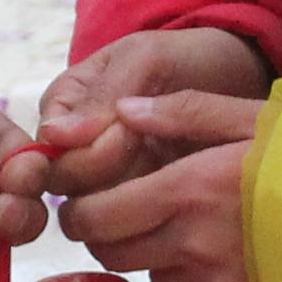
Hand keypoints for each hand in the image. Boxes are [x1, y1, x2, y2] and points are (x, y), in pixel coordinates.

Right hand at [10, 27, 273, 200]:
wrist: (233, 79)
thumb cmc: (184, 59)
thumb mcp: (145, 59)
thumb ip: (104, 94)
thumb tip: (54, 136)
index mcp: (63, 106)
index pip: (48, 148)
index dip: (83, 149)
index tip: (127, 131)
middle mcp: (73, 146)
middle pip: (65, 184)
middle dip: (107, 170)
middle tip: (148, 146)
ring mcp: (102, 178)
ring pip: (92, 209)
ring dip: (130, 194)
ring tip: (170, 166)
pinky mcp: (135, 202)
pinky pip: (127, 222)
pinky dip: (152, 210)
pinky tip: (180, 192)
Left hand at [55, 95, 264, 281]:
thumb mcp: (260, 118)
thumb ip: (186, 111)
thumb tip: (123, 112)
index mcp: (189, 191)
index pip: (97, 217)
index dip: (82, 211)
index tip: (90, 200)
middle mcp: (193, 248)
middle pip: (113, 254)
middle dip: (111, 235)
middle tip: (133, 214)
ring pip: (154, 278)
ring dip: (162, 258)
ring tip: (205, 230)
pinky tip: (237, 258)